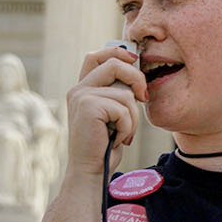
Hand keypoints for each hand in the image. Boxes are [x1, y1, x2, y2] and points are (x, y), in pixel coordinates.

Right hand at [63, 43, 146, 177]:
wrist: (92, 169)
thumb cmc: (106, 143)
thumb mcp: (113, 112)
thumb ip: (118, 91)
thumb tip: (136, 68)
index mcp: (83, 88)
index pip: (97, 56)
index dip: (118, 52)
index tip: (135, 60)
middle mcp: (78, 89)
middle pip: (115, 64)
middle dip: (137, 79)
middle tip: (143, 98)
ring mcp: (81, 96)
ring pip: (125, 93)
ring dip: (133, 117)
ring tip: (123, 132)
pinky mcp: (88, 106)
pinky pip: (124, 109)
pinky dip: (129, 126)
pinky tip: (117, 139)